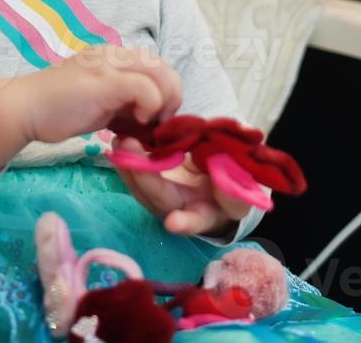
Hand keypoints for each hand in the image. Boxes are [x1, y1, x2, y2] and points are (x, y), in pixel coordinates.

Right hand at [16, 46, 183, 145]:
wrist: (23, 109)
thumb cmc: (57, 110)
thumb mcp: (100, 104)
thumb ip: (123, 104)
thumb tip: (149, 120)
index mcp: (113, 57)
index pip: (154, 66)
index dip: (164, 92)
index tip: (155, 120)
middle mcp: (114, 54)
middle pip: (163, 66)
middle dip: (172, 97)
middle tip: (159, 125)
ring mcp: (109, 65)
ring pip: (160, 72)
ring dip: (165, 101)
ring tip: (150, 125)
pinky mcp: (105, 81)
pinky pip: (145, 87)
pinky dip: (151, 105)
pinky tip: (139, 123)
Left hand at [111, 136, 252, 237]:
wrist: (219, 186)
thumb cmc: (232, 189)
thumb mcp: (241, 188)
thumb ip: (235, 181)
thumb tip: (227, 163)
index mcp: (206, 214)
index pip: (196, 220)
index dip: (185, 222)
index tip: (173, 223)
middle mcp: (179, 210)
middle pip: (158, 199)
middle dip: (144, 177)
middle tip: (131, 149)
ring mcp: (162, 197)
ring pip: (141, 187)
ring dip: (128, 165)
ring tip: (120, 140)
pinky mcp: (152, 183)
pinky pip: (136, 173)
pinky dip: (127, 157)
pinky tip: (119, 138)